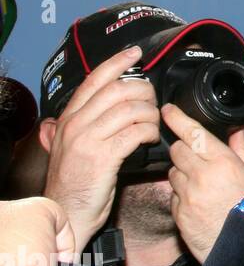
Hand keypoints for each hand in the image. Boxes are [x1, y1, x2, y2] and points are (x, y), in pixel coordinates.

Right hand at [40, 45, 159, 253]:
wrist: (67, 212)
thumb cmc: (76, 182)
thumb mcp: (73, 146)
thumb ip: (85, 124)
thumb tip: (107, 107)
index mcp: (69, 118)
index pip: (94, 80)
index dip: (117, 62)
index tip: (135, 53)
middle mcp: (76, 124)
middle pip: (118, 90)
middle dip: (144, 92)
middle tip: (153, 103)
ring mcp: (88, 139)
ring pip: (131, 109)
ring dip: (150, 115)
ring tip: (153, 126)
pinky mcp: (103, 156)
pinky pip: (136, 132)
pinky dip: (149, 132)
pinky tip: (151, 139)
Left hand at [163, 104, 243, 262]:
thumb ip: (241, 149)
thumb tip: (237, 128)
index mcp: (223, 162)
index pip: (192, 133)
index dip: (176, 118)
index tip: (167, 110)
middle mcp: (202, 176)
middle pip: (177, 150)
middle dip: (183, 150)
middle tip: (197, 159)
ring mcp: (188, 196)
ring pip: (173, 173)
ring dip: (182, 174)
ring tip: (202, 186)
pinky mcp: (179, 214)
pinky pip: (173, 196)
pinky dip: (182, 195)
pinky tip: (198, 203)